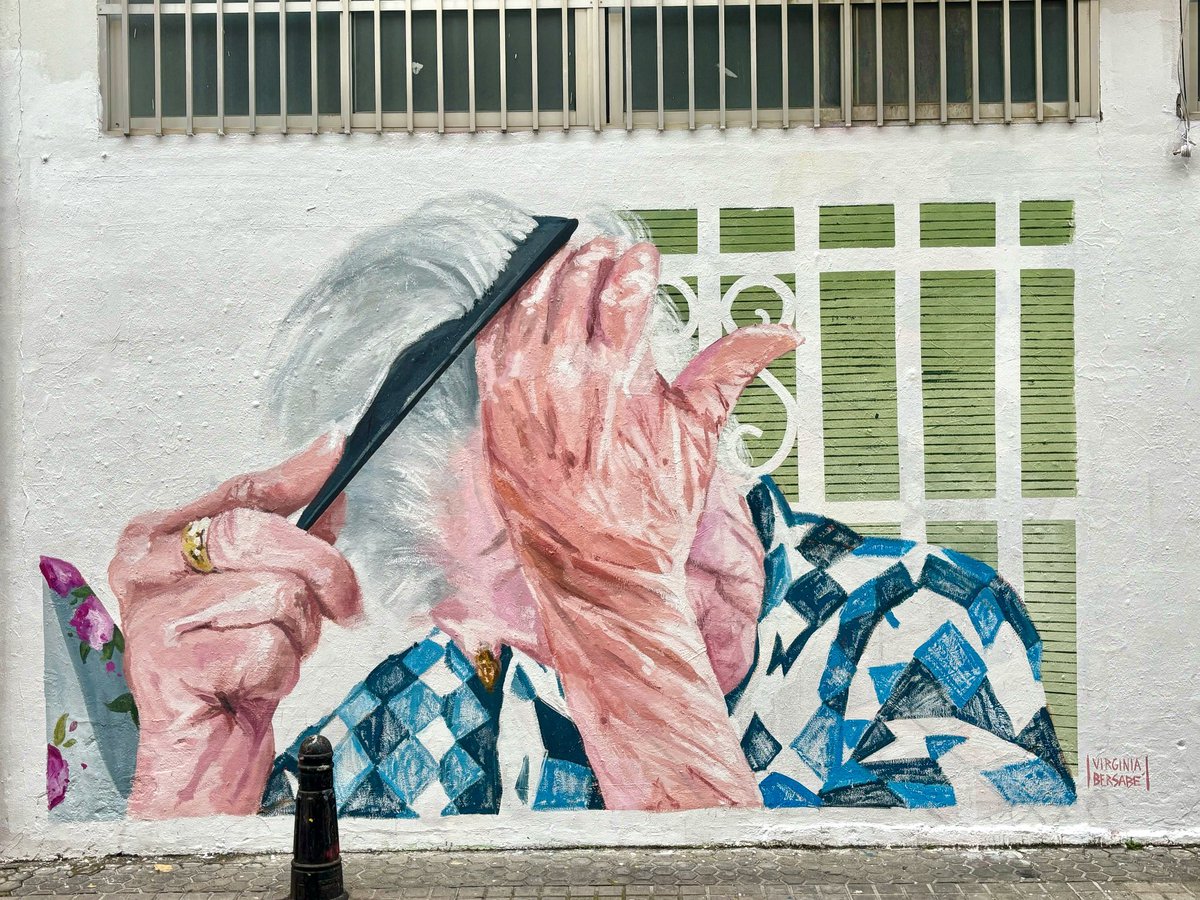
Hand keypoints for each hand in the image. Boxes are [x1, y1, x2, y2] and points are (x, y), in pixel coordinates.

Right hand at [109, 435, 361, 817]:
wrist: (203, 755)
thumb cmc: (231, 670)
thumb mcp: (266, 591)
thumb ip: (292, 533)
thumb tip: (329, 471)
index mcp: (159, 540)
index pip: (239, 493)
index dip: (294, 475)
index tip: (336, 448)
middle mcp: (143, 569)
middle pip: (257, 534)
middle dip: (322, 570)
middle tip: (343, 607)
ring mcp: (151, 617)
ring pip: (274, 594)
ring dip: (298, 635)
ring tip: (269, 657)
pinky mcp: (167, 667)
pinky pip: (267, 649)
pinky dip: (280, 673)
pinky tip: (250, 686)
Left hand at [477, 237, 799, 809]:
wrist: (598, 571)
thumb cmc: (652, 510)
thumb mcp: (698, 436)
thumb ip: (732, 370)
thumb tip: (783, 333)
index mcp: (620, 379)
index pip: (623, 290)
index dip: (636, 264)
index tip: (645, 257)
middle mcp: (564, 380)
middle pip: (573, 285)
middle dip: (594, 260)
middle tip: (606, 254)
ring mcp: (521, 394)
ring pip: (527, 301)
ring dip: (550, 274)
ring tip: (571, 265)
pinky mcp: (492, 410)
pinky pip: (489, 337)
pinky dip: (508, 309)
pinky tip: (526, 301)